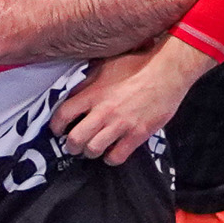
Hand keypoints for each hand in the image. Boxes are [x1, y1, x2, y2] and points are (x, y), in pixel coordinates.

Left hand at [49, 40, 212, 165]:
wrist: (167, 72)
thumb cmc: (138, 65)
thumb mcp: (107, 65)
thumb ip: (89, 81)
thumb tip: (75, 91)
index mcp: (94, 93)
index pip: (63, 115)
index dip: (55, 126)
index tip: (57, 130)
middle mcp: (104, 111)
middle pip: (75, 139)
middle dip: (71, 146)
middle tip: (74, 145)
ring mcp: (120, 125)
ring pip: (93, 150)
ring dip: (90, 152)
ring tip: (93, 149)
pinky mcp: (137, 134)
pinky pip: (117, 156)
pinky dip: (111, 158)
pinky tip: (112, 152)